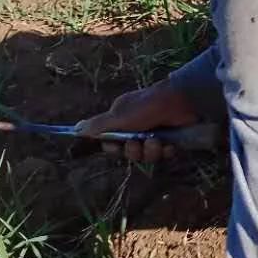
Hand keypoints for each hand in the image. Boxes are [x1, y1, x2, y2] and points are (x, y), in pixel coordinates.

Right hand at [78, 80, 199, 162]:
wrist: (182, 102)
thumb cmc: (147, 106)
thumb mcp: (119, 116)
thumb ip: (98, 125)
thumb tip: (75, 129)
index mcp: (122, 119)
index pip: (111, 143)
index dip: (114, 148)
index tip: (117, 145)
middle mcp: (137, 127)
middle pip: (129, 152)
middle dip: (134, 151)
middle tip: (139, 142)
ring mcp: (154, 133)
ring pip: (146, 156)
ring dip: (150, 151)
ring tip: (156, 140)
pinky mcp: (171, 139)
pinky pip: (163, 155)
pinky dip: (165, 151)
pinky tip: (169, 144)